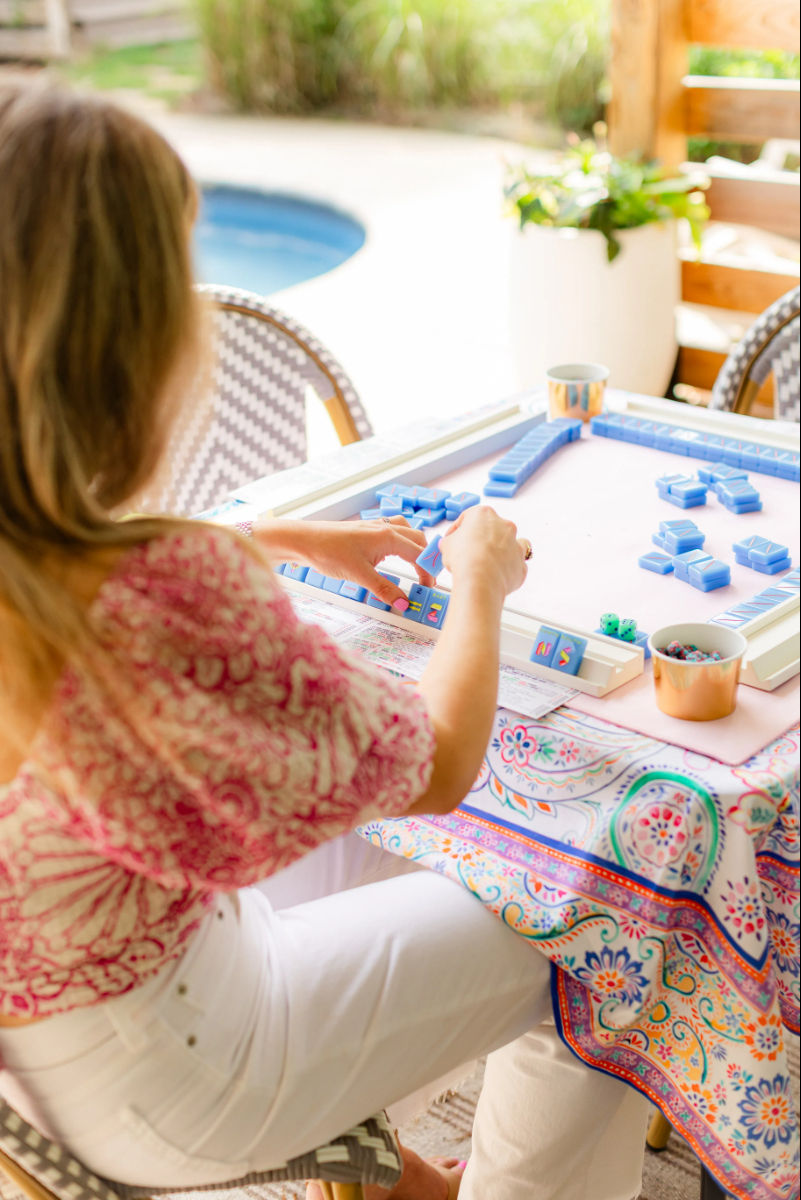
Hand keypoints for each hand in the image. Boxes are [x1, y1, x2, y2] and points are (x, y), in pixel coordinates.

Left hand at [254, 516, 434, 608]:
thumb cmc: (329, 552)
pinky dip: (402, 541)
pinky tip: (395, 552)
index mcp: (388, 537)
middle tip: (426, 582)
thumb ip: (384, 589)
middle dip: (426, 560)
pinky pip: (394, 530)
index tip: (428, 589)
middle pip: (419, 540)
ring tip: (417, 566)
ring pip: (408, 533)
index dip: (428, 572)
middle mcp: (386, 528)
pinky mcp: (367, 529)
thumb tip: (404, 603)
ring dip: (416, 548)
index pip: (419, 554)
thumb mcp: (360, 575)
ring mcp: (376, 526)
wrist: (305, 540)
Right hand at [439, 505, 528, 598]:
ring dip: (503, 549)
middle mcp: (503, 526)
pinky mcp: (520, 564)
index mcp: (484, 514)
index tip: (453, 538)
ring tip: (491, 560)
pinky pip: (515, 564)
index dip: (458, 529)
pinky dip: (508, 569)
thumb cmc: (465, 559)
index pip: (469, 517)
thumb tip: (450, 544)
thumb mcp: (446, 545)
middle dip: (481, 538)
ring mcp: (515, 544)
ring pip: (512, 543)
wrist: (480, 580)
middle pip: (492, 528)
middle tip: (469, 551)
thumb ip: (450, 541)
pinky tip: (497, 575)